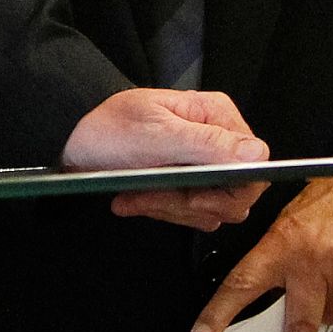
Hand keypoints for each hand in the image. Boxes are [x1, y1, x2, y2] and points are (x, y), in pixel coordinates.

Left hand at [64, 88, 269, 230]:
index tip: (194, 198)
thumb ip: (208, 143)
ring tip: (134, 194)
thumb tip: (259, 155)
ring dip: (167, 207)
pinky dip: (159, 209)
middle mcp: (217, 140)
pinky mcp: (186, 183)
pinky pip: (189, 214)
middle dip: (187, 203)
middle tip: (150, 194)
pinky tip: (132, 199)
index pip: (254, 167)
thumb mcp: (156, 133)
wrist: (73, 137)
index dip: (229, 192)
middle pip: (232, 195)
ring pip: (210, 209)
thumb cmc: (109, 126)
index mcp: (217, 117)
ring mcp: (202, 164)